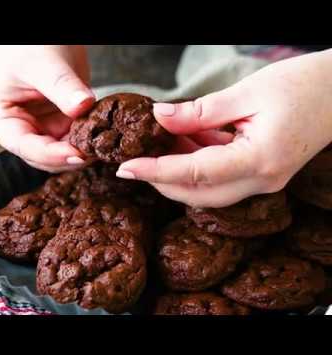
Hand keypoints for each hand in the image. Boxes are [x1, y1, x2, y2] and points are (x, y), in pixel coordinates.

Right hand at [0, 45, 94, 171]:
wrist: (44, 34)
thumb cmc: (31, 43)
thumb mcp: (45, 64)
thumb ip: (63, 87)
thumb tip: (83, 105)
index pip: (25, 146)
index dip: (53, 154)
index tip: (78, 153)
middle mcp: (17, 131)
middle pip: (44, 157)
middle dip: (69, 157)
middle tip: (97, 151)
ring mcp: (39, 130)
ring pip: (61, 154)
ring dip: (82, 151)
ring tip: (102, 144)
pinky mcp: (59, 126)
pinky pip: (75, 141)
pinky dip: (88, 141)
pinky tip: (102, 136)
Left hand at [116, 49, 331, 207]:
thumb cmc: (303, 85)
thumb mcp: (247, 92)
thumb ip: (199, 112)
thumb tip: (159, 118)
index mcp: (260, 160)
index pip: (195, 175)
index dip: (156, 172)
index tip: (126, 169)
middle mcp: (262, 180)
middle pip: (198, 193)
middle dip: (162, 179)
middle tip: (135, 160)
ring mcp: (263, 181)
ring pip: (207, 190)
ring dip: (178, 170)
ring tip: (159, 143)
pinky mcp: (261, 173)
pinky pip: (221, 177)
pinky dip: (197, 162)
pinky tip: (185, 140)